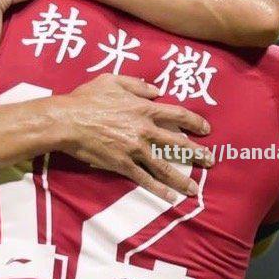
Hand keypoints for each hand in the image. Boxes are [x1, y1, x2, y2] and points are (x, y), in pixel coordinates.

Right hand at [53, 74, 214, 201]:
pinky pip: (145, 179)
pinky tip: (170, 198)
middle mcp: (144, 130)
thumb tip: (156, 91)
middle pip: (178, 144)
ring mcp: (135, 149)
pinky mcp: (123, 165)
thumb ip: (137, 85)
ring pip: (164, 166)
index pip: (178, 115)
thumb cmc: (87, 98)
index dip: (195, 122)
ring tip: (195, 188)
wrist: (67, 121)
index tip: (206, 129)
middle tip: (211, 161)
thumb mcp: (112, 80)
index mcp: (144, 108)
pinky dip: (158, 190)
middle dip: (197, 154)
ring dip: (181, 178)